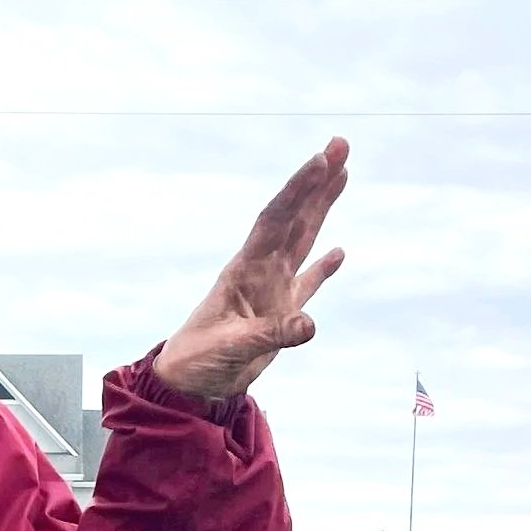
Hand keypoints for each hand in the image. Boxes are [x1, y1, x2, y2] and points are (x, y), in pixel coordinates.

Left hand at [153, 139, 347, 404]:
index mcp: (244, 270)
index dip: (299, 189)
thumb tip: (308, 325)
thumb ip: (270, 334)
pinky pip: (306, 284)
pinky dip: (322, 269)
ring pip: (302, 239)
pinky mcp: (279, 315)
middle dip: (317, 182)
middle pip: (293, 217)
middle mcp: (260, 271)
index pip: (275, 220)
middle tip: (341, 146)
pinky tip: (339, 252)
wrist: (188, 384)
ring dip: (321, 208)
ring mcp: (271, 290)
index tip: (321, 159)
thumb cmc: (197, 362)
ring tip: (342, 174)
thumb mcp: (231, 348)